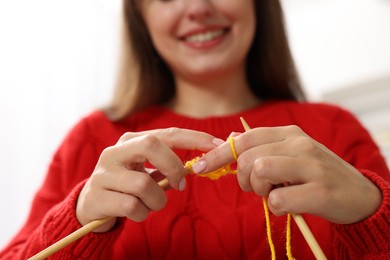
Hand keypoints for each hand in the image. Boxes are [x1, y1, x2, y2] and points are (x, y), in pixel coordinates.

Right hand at [76, 128, 221, 231]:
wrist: (91, 205)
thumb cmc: (128, 185)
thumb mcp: (147, 171)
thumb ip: (169, 165)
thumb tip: (202, 162)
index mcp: (131, 141)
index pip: (167, 133)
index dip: (194, 138)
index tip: (217, 145)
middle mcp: (115, 151)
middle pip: (152, 146)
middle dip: (173, 167)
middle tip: (180, 184)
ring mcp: (104, 173)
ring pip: (145, 184)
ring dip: (157, 200)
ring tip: (150, 203)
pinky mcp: (97, 196)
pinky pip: (132, 206)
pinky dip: (142, 213)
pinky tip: (136, 211)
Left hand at [193, 125, 381, 223]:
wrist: (359, 194)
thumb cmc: (316, 175)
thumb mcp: (290, 154)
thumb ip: (261, 146)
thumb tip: (229, 138)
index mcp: (289, 133)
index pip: (243, 138)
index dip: (217, 153)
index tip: (198, 167)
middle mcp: (300, 144)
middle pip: (247, 157)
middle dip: (242, 178)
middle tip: (258, 188)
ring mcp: (311, 166)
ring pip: (259, 172)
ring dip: (259, 190)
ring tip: (275, 194)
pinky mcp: (320, 191)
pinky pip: (277, 199)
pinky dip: (277, 207)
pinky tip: (290, 205)